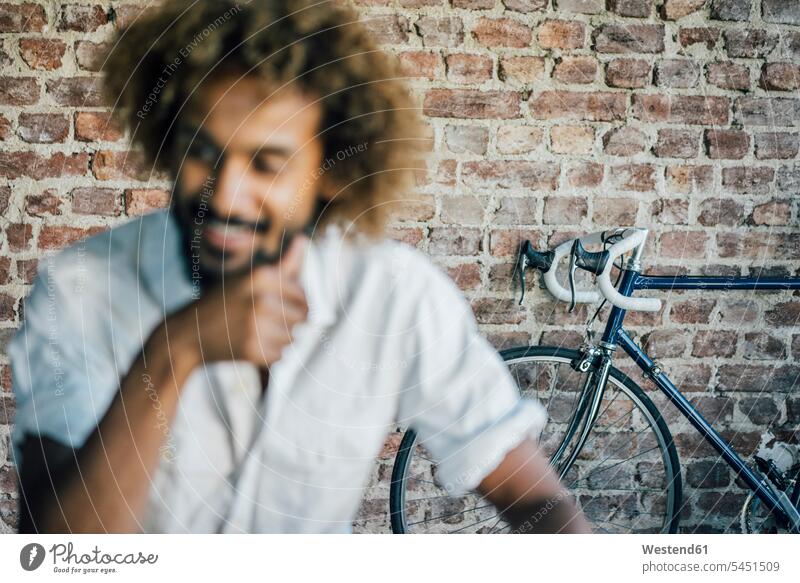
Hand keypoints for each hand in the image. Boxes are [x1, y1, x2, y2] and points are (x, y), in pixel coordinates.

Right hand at [167, 235, 309, 367]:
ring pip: (292, 337)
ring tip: (256, 331)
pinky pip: (280, 354)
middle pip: (301, 317)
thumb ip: (281, 265)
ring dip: (279, 338)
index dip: (295, 303)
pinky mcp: (253, 349)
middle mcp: (261, 298)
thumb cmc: (223, 303)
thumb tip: (302, 239)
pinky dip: (268, 353)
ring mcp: (256, 325)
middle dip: (288, 321)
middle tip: (265, 320)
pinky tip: (250, 344)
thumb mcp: (248, 278)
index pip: (302, 295)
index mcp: (261, 276)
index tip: (278, 305)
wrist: (188, 333)